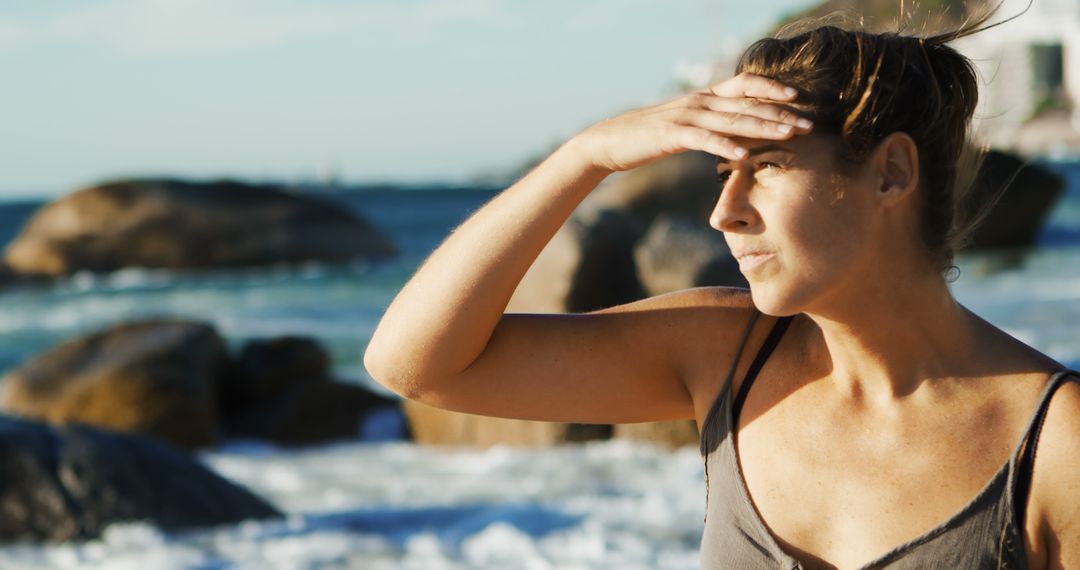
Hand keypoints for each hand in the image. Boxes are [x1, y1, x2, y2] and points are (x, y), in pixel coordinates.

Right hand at [575, 72, 812, 172]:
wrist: (610, 140)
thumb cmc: (650, 136)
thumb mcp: (686, 125)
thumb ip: (712, 124)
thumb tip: (739, 133)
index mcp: (704, 97)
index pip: (745, 85)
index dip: (772, 88)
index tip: (798, 98)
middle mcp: (699, 102)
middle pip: (747, 104)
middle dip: (780, 113)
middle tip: (808, 124)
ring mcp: (686, 116)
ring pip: (732, 120)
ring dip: (763, 128)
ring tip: (788, 136)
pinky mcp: (672, 135)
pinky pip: (704, 140)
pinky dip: (725, 146)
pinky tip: (744, 155)